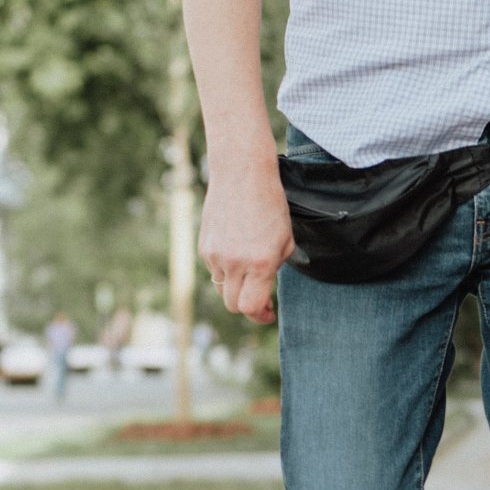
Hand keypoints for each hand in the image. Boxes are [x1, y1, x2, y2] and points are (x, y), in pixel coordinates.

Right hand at [201, 156, 293, 322]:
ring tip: (250, 270)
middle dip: (248, 307)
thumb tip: (264, 290)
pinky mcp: (203, 247)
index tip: (268, 313)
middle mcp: (235, 263)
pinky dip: (226, 269)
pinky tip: (237, 249)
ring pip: (223, 289)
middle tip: (261, 300)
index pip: (251, 307)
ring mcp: (215, 256)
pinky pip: (214, 270)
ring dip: (237, 287)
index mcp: (260, 263)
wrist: (242, 174)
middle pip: (234, 306)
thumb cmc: (270, 205)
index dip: (260, 316)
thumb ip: (275, 268)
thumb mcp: (285, 239)